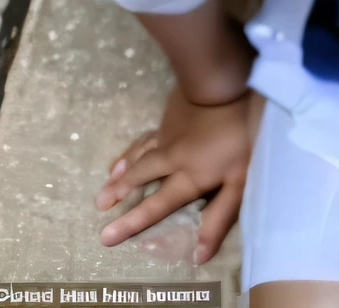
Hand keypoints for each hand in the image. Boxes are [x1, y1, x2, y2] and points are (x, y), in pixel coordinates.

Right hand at [96, 85, 259, 263]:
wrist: (223, 83)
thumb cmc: (238, 133)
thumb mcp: (239, 179)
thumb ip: (219, 216)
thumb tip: (199, 255)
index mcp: (187, 177)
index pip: (156, 206)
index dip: (132, 223)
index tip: (105, 238)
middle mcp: (170, 158)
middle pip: (140, 177)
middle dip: (119, 193)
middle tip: (98, 205)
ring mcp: (168, 135)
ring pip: (139, 156)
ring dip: (121, 171)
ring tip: (106, 184)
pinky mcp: (170, 117)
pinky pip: (145, 138)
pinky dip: (132, 149)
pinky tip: (127, 152)